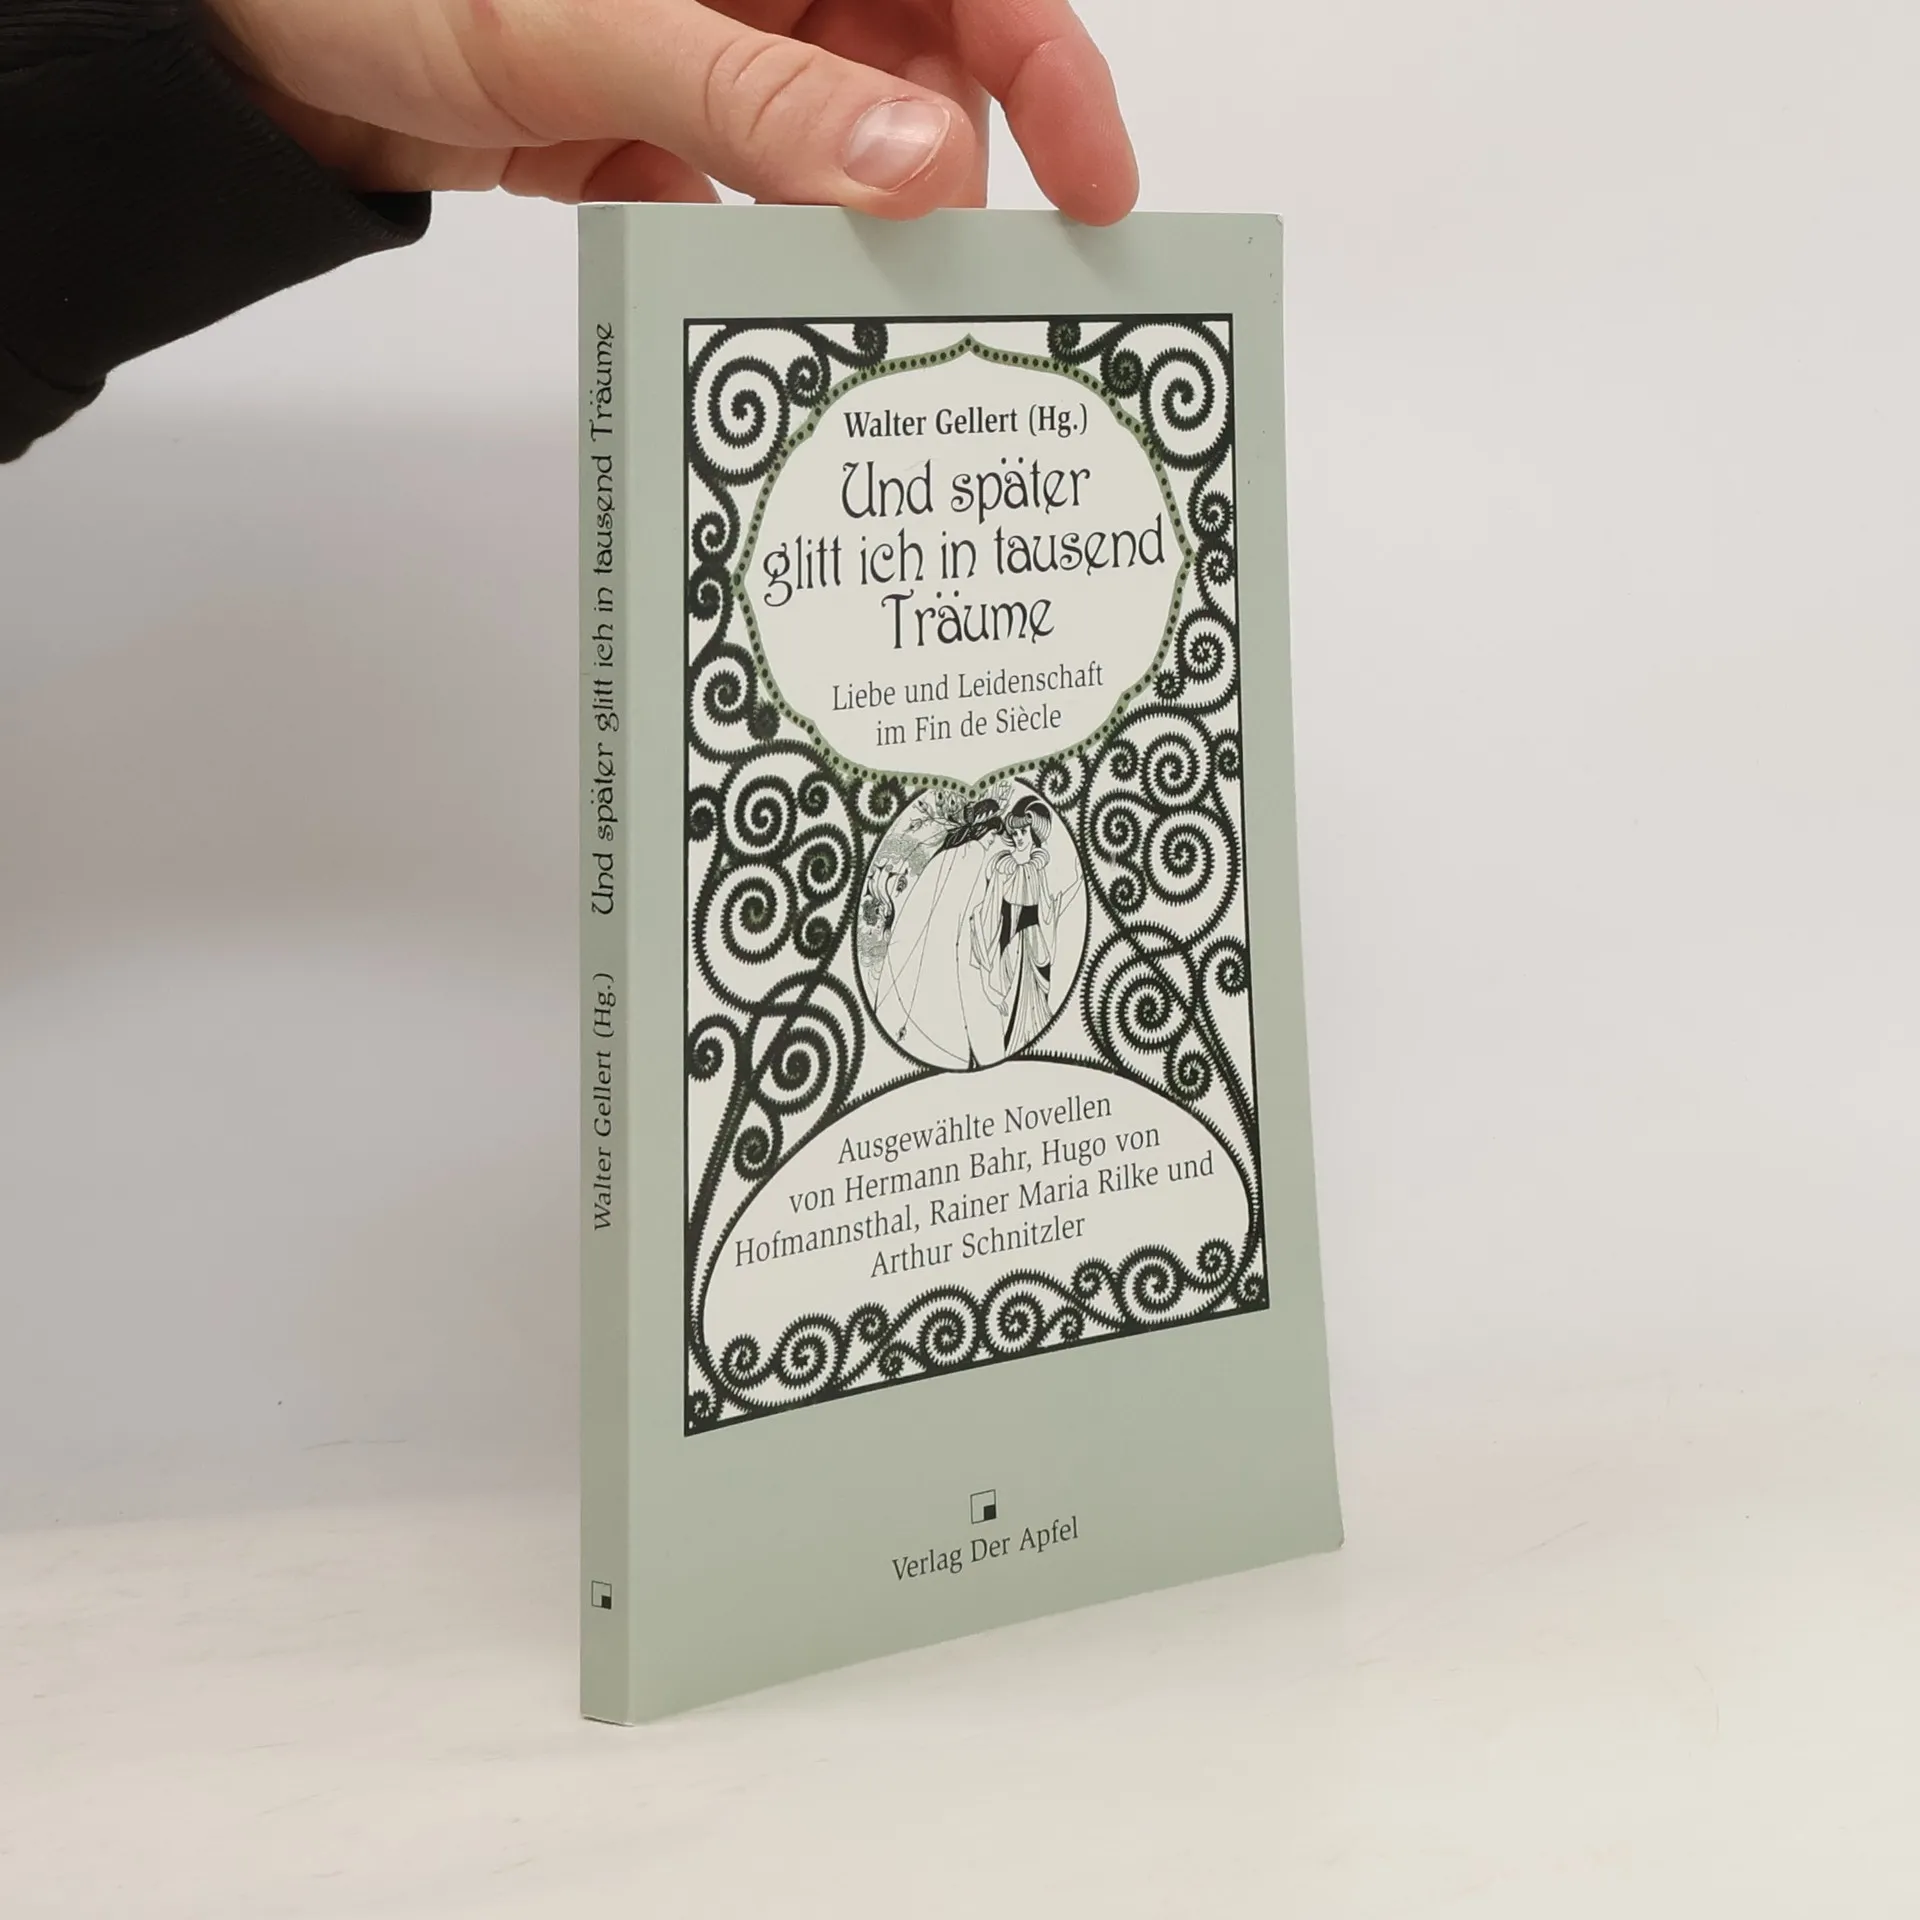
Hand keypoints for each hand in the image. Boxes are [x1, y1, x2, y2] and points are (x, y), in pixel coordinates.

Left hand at [204, 0, 1136, 224]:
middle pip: (915, 66)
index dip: (1048, 68)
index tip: (1094, 184)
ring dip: (850, 226)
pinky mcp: (648, 121)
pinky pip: (743, 190)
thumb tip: (923, 172)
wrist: (237, 38)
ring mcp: (702, 45)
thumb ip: (764, 101)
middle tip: (953, 284)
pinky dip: (754, 245)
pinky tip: (756, 296)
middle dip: (942, 171)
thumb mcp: (592, 26)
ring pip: (833, 143)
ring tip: (864, 312)